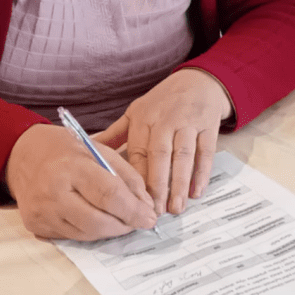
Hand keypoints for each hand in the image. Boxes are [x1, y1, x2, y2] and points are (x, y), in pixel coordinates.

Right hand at [4, 123, 157, 239]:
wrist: (21, 155)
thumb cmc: (65, 150)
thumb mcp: (99, 149)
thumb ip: (126, 175)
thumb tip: (145, 205)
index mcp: (71, 167)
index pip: (109, 195)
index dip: (134, 210)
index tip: (150, 217)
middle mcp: (53, 192)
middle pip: (98, 221)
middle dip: (125, 225)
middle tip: (139, 221)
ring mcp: (42, 212)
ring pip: (87, 234)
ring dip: (110, 230)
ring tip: (121, 219)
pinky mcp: (36, 225)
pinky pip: (72, 236)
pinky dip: (91, 231)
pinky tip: (96, 218)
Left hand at [93, 69, 231, 216]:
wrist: (198, 82)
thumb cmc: (163, 101)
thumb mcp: (136, 112)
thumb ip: (115, 134)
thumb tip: (86, 150)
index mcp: (143, 119)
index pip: (138, 152)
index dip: (137, 178)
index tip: (133, 201)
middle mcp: (165, 121)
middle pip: (160, 156)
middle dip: (158, 185)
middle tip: (156, 211)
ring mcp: (188, 123)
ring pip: (184, 156)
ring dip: (180, 183)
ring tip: (176, 208)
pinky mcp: (209, 126)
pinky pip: (206, 152)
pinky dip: (202, 173)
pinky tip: (197, 192)